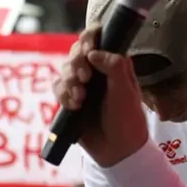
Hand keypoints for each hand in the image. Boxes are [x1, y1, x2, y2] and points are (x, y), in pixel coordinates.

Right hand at [54, 24, 149, 167]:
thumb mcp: (127, 91)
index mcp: (114, 62)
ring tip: (81, 99)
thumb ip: (114, 66)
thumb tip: (93, 52)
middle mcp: (97, 69)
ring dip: (70, 81)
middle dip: (77, 63)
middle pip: (77, 50)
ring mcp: (83, 83)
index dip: (90, 36)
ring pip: (65, 68)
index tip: (89, 49)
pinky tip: (74, 107)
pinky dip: (64, 95)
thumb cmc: (128, 119)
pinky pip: (58, 87)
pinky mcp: (70, 98)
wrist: (117, 150)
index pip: (99, 36)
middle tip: (85, 79)